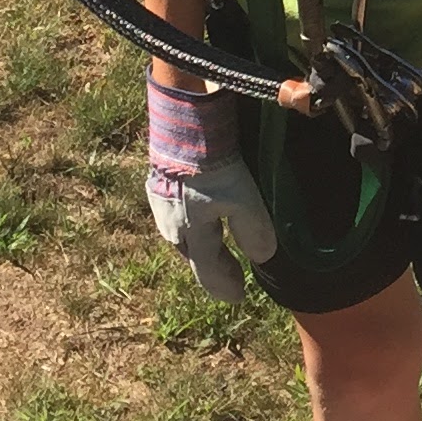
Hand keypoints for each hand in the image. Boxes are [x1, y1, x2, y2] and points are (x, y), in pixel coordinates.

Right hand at [145, 79, 277, 301]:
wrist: (182, 124)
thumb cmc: (211, 165)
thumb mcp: (240, 198)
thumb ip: (252, 230)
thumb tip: (263, 257)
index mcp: (190, 235)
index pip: (208, 271)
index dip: (224, 285)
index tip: (238, 296)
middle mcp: (170, 225)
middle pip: (192, 255)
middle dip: (211, 267)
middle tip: (229, 274)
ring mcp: (160, 203)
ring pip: (182, 234)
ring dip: (200, 244)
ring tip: (214, 244)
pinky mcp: (158, 181)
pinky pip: (175, 212)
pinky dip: (191, 220)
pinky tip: (197, 210)